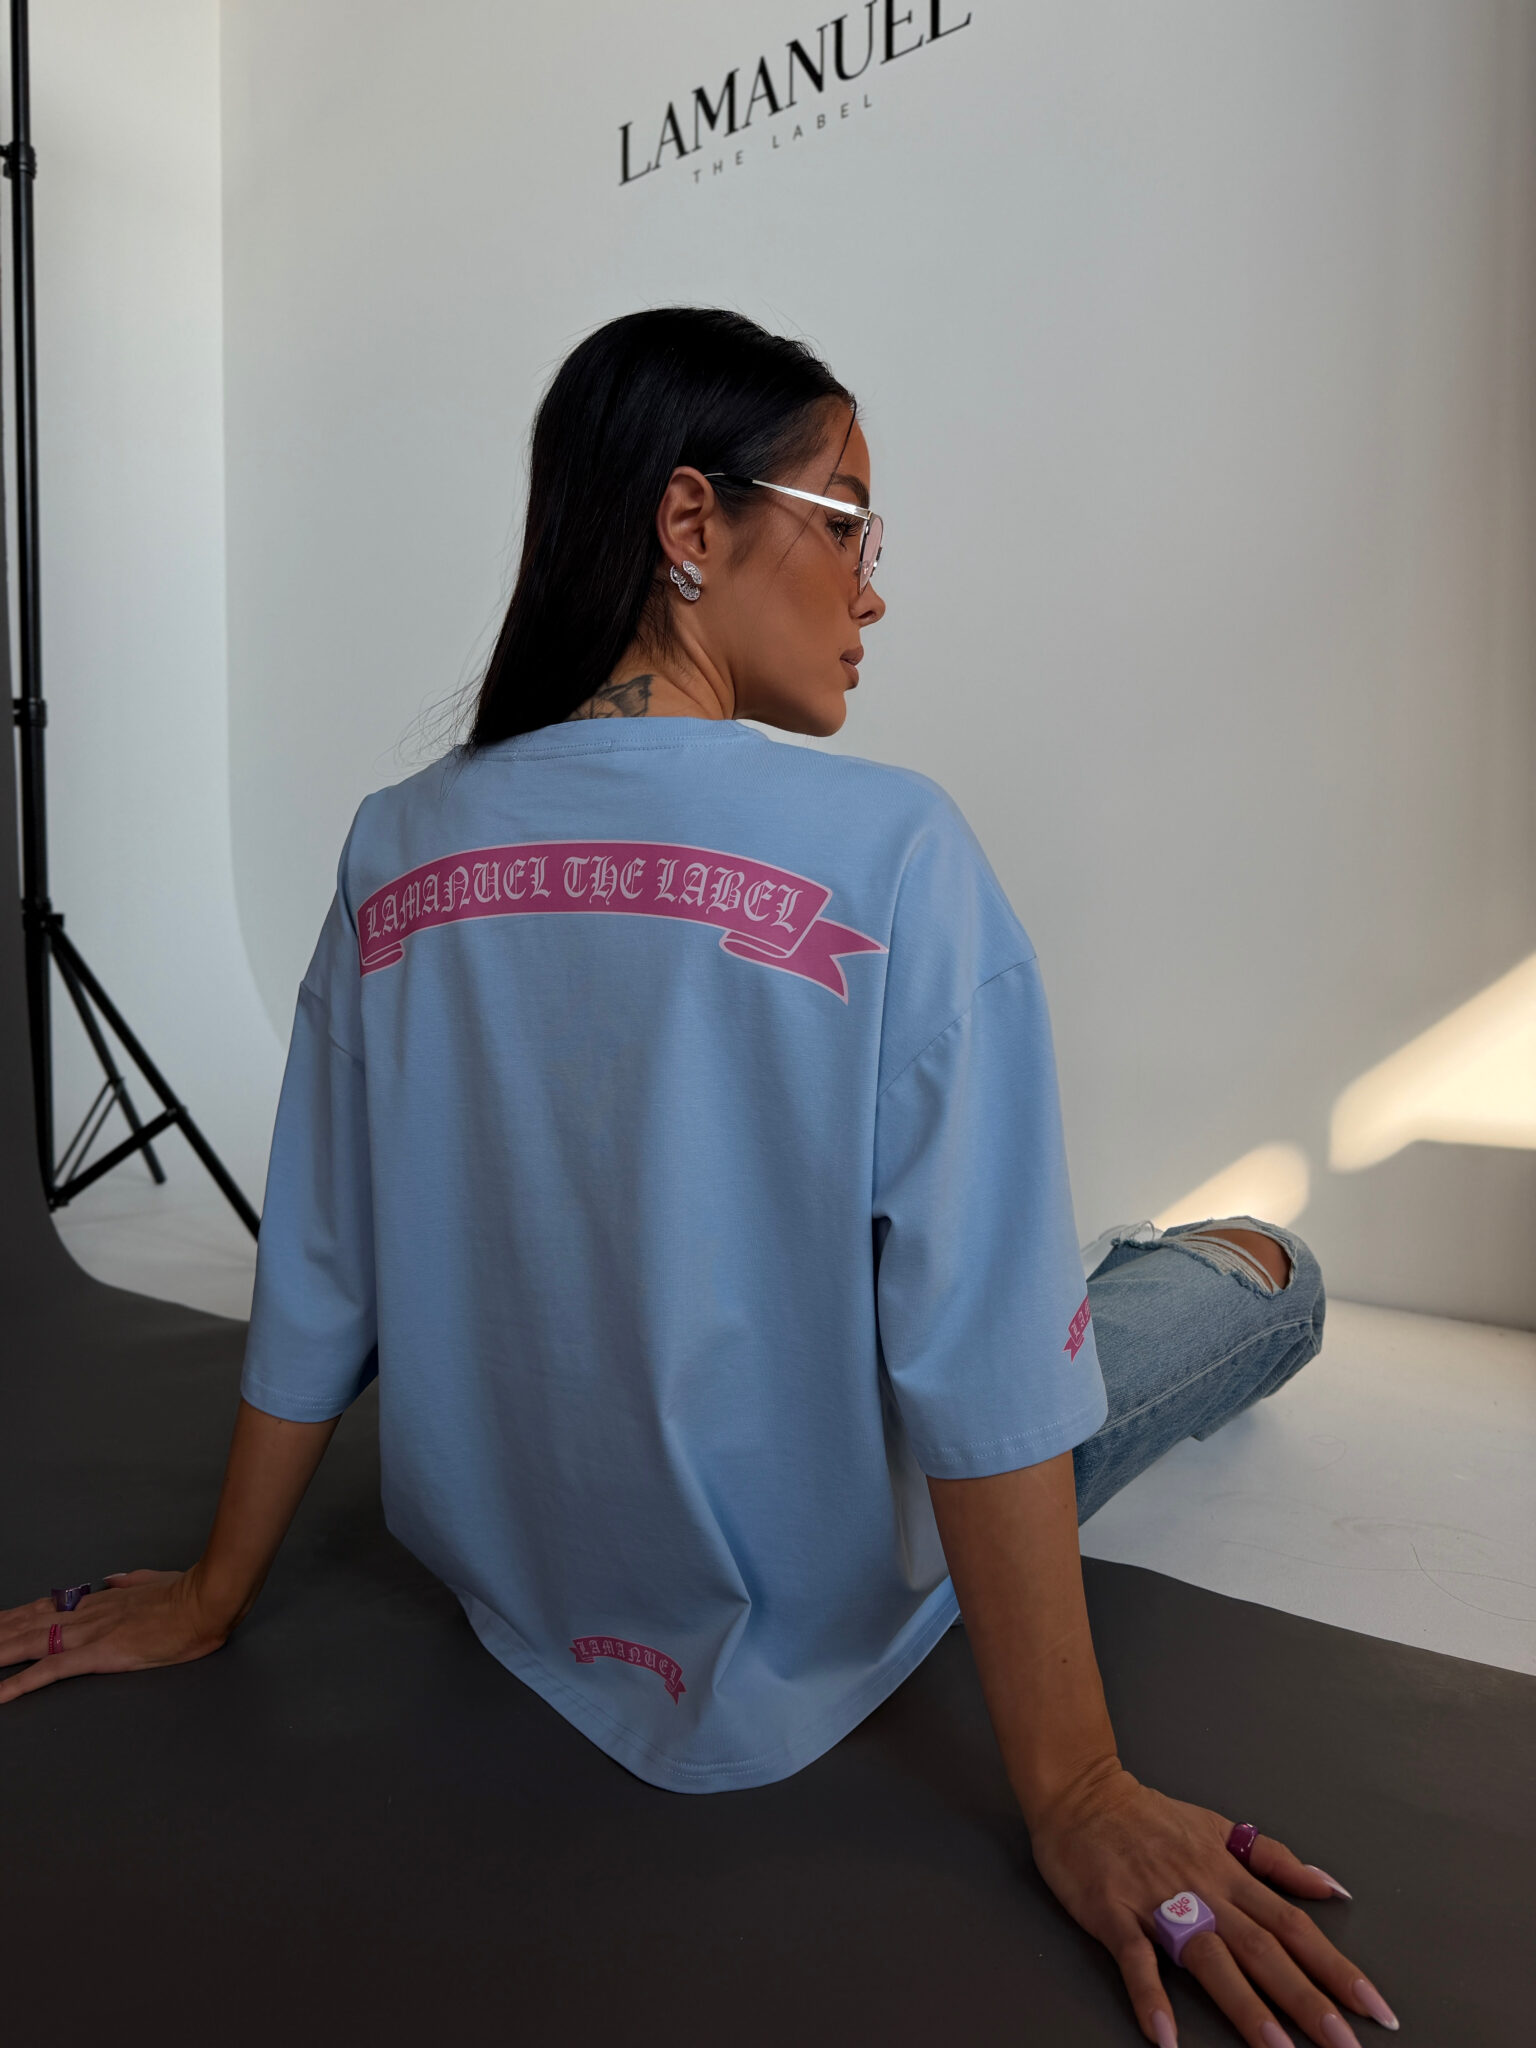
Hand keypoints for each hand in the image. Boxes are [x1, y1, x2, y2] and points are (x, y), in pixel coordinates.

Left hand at [0, 1567, 232, 1704]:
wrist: (205, 1601)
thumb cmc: (186, 1593)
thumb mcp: (153, 1580)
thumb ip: (129, 1581)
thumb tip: (113, 1579)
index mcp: (101, 1600)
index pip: (48, 1608)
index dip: (17, 1615)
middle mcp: (87, 1614)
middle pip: (29, 1624)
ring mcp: (90, 1633)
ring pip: (30, 1644)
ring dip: (0, 1652)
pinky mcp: (99, 1654)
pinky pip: (51, 1670)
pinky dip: (22, 1683)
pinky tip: (2, 1693)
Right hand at [1028, 1762, 1397, 2045]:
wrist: (1081, 1792)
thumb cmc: (1149, 1816)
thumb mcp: (1218, 1827)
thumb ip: (1273, 1859)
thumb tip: (1331, 1887)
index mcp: (1230, 1873)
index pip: (1294, 1925)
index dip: (1335, 1967)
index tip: (1374, 2007)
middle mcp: (1203, 1890)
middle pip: (1263, 1948)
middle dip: (1307, 1999)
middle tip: (1344, 2045)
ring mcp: (1157, 1903)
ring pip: (1210, 1958)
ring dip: (1244, 2006)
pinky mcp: (1113, 1913)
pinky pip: (1135, 1959)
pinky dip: (1150, 1996)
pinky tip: (1165, 2036)